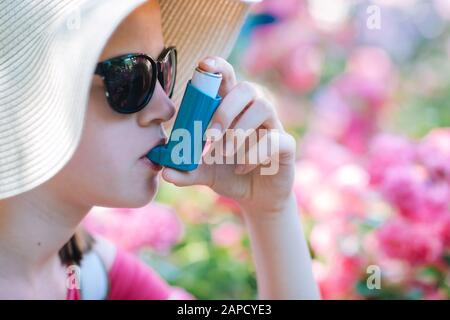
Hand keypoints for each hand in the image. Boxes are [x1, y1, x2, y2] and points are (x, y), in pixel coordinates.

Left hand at [161, 57, 296, 217]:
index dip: (218, 66)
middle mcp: (254, 111)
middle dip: (225, 109)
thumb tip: (165, 171)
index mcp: (232, 109)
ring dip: (240, 128)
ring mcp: (272, 126)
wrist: (256, 198)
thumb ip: (186, 170)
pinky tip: (241, 168)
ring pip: (264, 106)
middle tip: (209, 135)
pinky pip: (275, 139)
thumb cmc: (230, 175)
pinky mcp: (286, 145)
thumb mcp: (204, 173)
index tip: (203, 65)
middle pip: (246, 88)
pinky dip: (255, 153)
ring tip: (226, 152)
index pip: (227, 78)